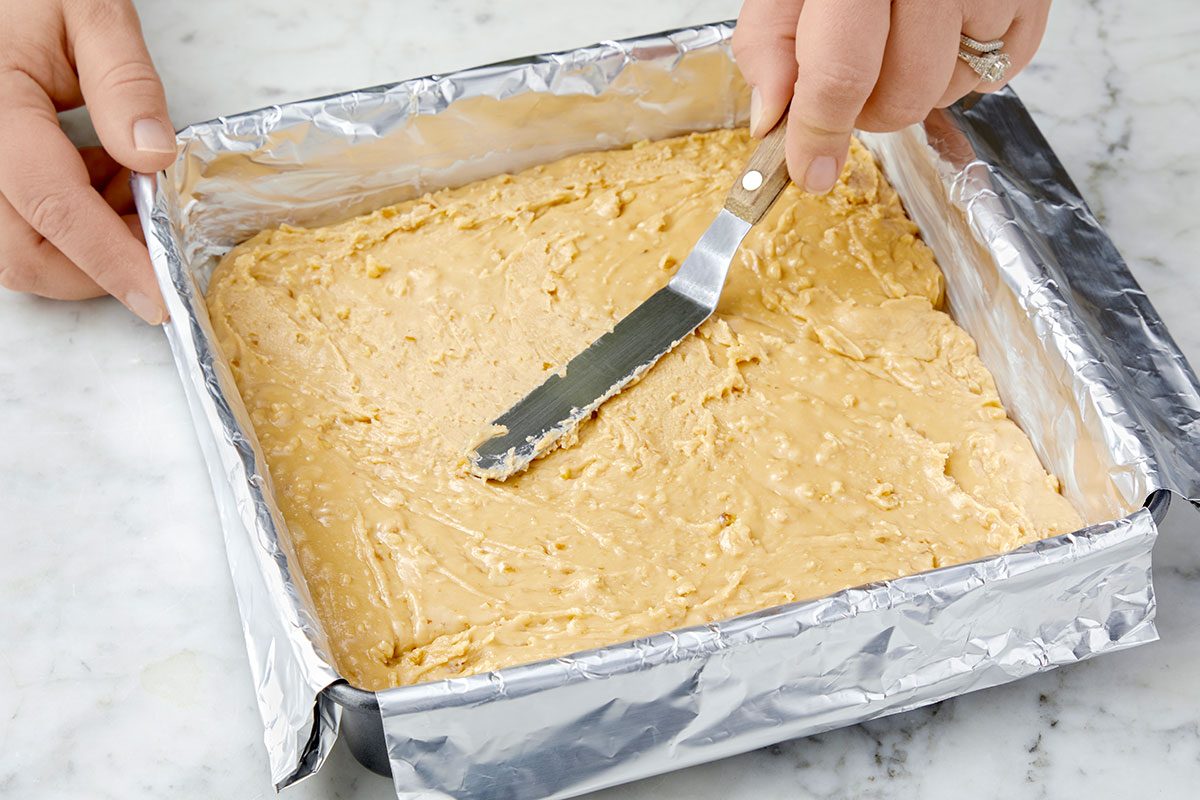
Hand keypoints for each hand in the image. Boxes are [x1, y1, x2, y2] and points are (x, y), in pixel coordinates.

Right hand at [0, 0, 173, 323]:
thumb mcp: (89, 11)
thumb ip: (124, 82)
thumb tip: (154, 157)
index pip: (52, 207)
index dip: (110, 261)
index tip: (159, 296)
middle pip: (23, 252)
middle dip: (101, 263)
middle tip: (156, 228)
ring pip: (19, 247)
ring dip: (88, 241)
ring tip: (126, 183)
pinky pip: (16, 224)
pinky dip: (71, 221)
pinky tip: (100, 174)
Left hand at [733, 0, 1050, 193]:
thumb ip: (771, 39)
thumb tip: (774, 116)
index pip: (841, 73)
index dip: (820, 134)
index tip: (811, 170)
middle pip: (903, 95)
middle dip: (868, 112)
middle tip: (854, 82)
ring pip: (950, 91)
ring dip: (917, 90)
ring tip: (900, 40)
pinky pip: (1000, 72)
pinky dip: (966, 71)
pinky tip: (942, 34)